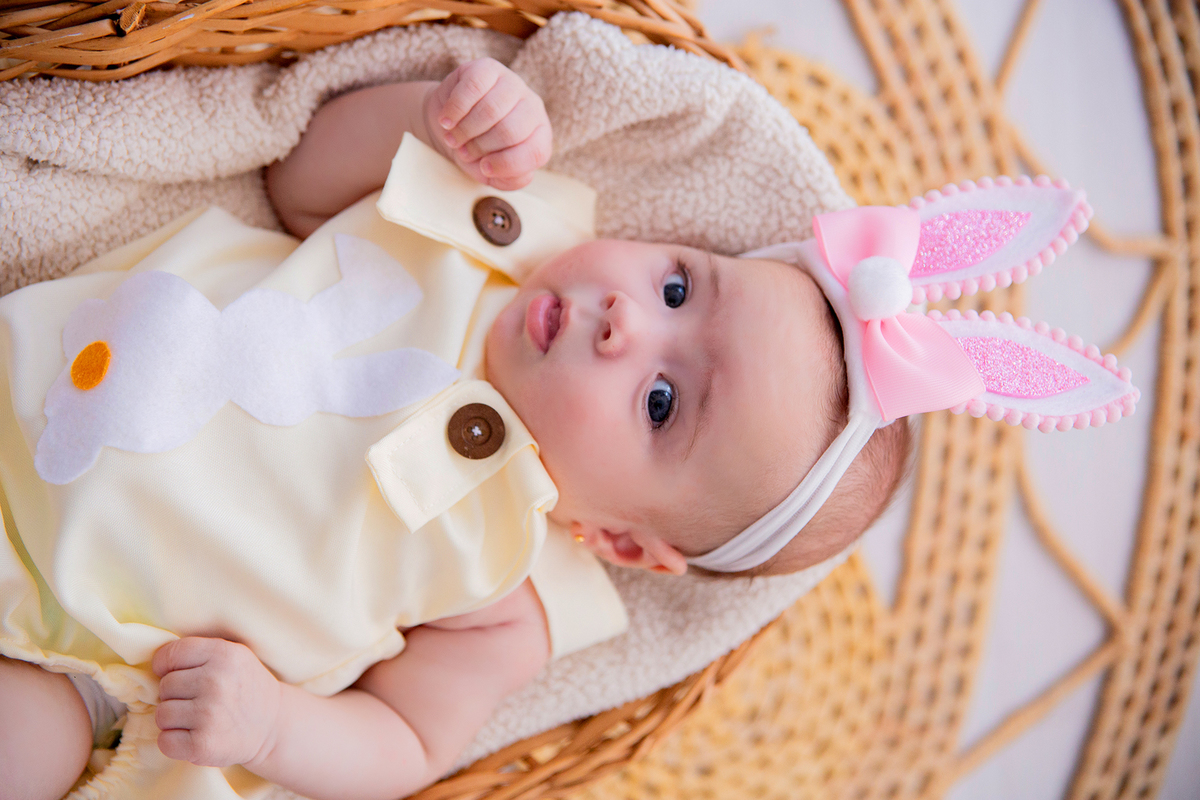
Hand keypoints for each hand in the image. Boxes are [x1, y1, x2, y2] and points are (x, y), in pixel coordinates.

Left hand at [152, 637, 282, 767]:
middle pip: (164, 686)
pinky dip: (175, 742)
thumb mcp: (234, 656)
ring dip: (174, 720)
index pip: (169, 655)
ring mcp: (209, 714)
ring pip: (161, 714)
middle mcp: (216, 681)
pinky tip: (195, 735)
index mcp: (223, 654)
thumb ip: (200, 652)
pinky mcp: (203, 744)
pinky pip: (164, 741)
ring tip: (198, 718)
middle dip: (175, 695)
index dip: (165, 666)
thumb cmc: (245, 688)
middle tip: (199, 700)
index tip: (176, 675)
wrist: (273, 725)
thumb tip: (156, 663)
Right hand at [424, 58, 551, 190]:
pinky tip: (447, 121)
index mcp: (540, 135)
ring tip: (453, 138)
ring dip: (465, 130)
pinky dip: (456, 110)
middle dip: (481, 147)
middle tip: (464, 153)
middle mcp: (533, 107)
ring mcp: (513, 84)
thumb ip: (510, 181)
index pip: (535, 152)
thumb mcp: (494, 173)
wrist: (451, 124)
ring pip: (491, 110)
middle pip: (510, 131)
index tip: (484, 168)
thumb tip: (519, 174)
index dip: (506, 164)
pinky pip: (473, 88)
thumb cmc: (477, 150)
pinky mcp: (488, 68)